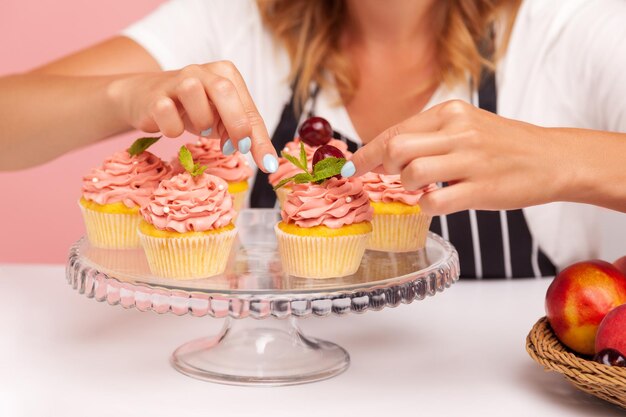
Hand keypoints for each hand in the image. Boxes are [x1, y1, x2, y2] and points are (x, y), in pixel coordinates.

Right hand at [107, 61, 277, 171]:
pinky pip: (166, 113)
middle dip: (236, 123)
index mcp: (225, 74)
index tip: (266, 163)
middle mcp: (202, 71)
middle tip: (237, 148)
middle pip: (224, 90)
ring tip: (202, 129)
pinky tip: (174, 127)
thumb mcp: (222, 120)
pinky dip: (173, 129)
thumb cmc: (192, 110)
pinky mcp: (154, 96)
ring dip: (202, 121)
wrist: (144, 98)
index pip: (248, 108)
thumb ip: (244, 135)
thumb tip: (266, 161)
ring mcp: (176, 80)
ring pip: (193, 93)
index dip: (259, 138)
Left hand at [348, 100, 570, 214]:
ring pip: (411, 173)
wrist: (553, 159)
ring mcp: (470, 160)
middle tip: (387, 177)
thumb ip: (428, 136)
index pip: (395, 130)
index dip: (366, 152)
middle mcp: (459, 131)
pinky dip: (425, 206)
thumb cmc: (504, 145)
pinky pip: (434, 201)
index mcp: (451, 112)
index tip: (351, 166)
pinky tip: (436, 203)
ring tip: (420, 188)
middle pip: (396, 148)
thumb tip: (384, 154)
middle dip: (381, 167)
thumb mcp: (467, 126)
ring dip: (406, 186)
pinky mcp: (481, 189)